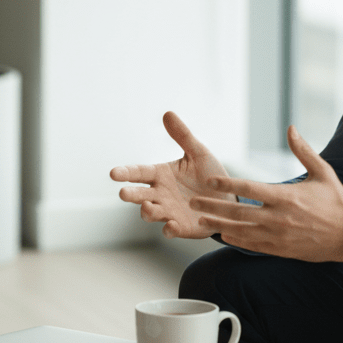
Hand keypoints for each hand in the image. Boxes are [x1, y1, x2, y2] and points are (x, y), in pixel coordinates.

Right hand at [110, 111, 233, 238]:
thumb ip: (183, 136)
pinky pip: (171, 230)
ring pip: (150, 213)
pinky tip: (171, 226)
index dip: (125, 172)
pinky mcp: (181, 227)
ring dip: (147, 211)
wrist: (228, 199)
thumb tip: (167, 113)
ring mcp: (168, 212)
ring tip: (148, 207)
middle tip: (123, 193)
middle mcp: (160, 194)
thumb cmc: (210, 175)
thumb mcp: (198, 153)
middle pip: (139, 195)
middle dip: (131, 194)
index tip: (113, 173)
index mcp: (161, 175)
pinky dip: (169, 229)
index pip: (138, 172)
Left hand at [189, 126, 342, 262]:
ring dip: (219, 225)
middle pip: (238, 211)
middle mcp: (279, 217)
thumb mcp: (323, 173)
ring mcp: (278, 236)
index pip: (249, 188)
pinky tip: (223, 234)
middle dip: (213, 207)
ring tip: (201, 220)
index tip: (210, 180)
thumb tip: (291, 128)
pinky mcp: (281, 249)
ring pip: (241, 231)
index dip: (227, 184)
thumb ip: (303, 151)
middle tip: (194, 202)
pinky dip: (236, 240)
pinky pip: (253, 245)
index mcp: (286, 196)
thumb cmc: (337, 202)